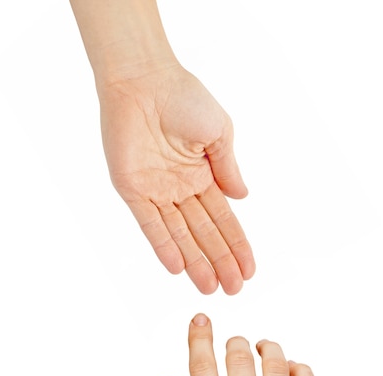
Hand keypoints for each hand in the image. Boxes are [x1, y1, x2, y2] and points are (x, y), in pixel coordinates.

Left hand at [98, 65, 254, 294]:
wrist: (144, 80)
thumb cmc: (184, 97)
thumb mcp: (219, 133)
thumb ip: (228, 169)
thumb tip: (243, 198)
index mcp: (203, 176)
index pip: (223, 219)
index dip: (237, 245)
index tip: (249, 269)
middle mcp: (180, 189)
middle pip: (203, 233)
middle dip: (220, 261)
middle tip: (234, 289)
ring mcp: (157, 192)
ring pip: (179, 235)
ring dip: (195, 261)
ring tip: (210, 287)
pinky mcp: (133, 190)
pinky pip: (149, 224)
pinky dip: (163, 245)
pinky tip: (178, 267)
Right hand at [161, 313, 318, 375]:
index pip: (203, 371)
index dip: (199, 338)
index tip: (200, 319)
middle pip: (239, 360)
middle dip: (235, 343)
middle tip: (235, 346)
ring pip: (276, 365)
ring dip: (267, 347)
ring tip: (262, 347)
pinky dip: (299, 367)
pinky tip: (289, 368)